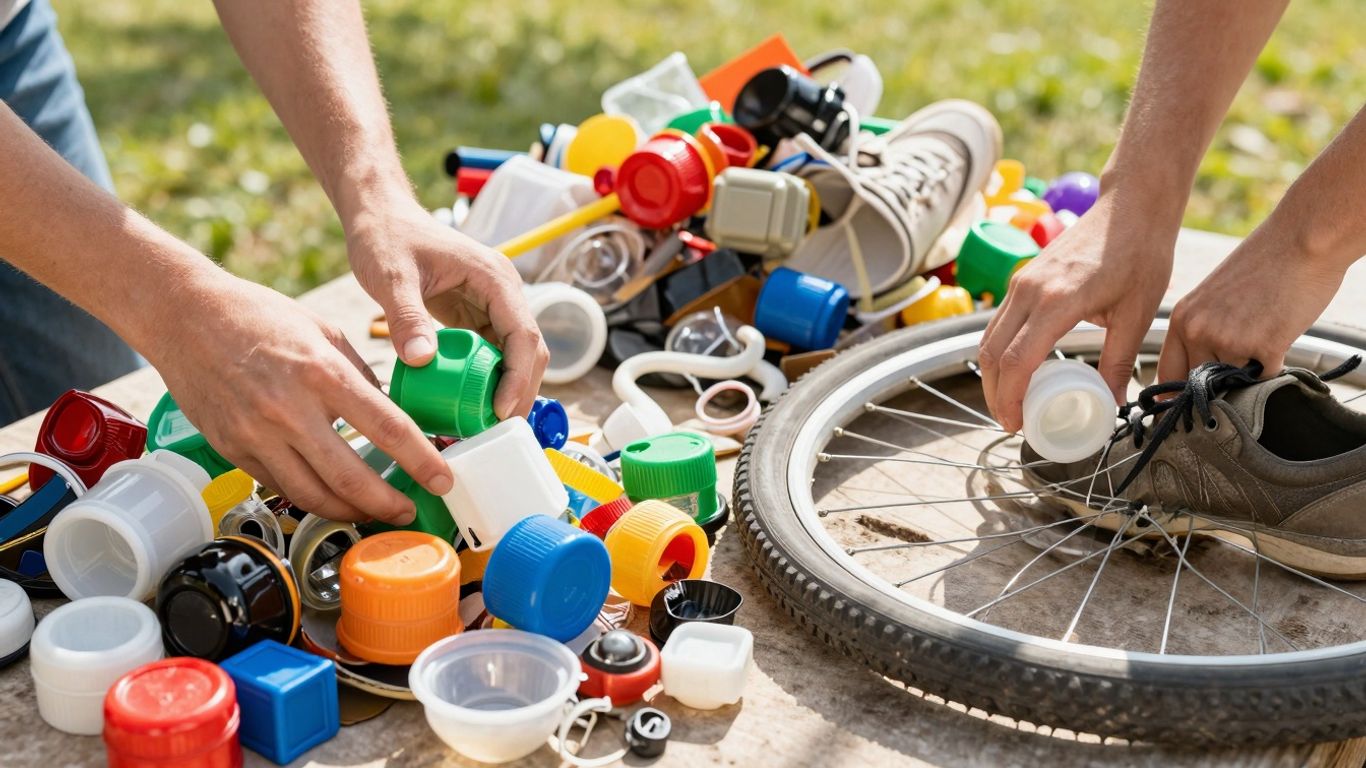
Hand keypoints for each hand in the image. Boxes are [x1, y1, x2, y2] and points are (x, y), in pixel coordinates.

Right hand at [142, 275, 452, 523]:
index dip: (420, 460)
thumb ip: (359, 375)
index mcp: (321, 373)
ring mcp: (256, 433)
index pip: (386, 428)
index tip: (441, 479)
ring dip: (349, 512)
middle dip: (387, 503)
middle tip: (408, 511)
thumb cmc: (258, 316)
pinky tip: (331, 498)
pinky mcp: (233, 449)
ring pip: (312, 495)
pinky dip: (310, 498)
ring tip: (372, 512)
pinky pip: (280, 486)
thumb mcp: (325, 331)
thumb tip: (387, 413)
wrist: (184, 316)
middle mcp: (288, 409)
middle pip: (349, 477)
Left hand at [345, 200, 548, 419]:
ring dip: (506, 391)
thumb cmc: (387, 235)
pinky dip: (486, 382)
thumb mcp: (391, 275)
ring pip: (517, 357)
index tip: (499, 410)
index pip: (524, 335)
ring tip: (483, 426)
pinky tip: (468, 405)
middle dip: (519, 393)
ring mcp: (492, 306)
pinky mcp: (477, 317)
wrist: (381, 215)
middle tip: (495, 430)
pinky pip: (492, 355)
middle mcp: (503, 293)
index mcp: (495, 279)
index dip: (519, 377)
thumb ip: (406, 316)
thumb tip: (421, 360)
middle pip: (531, 352)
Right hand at [980, 193, 1176, 431]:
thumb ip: (1119, 360)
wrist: (1131, 206)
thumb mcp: (1138, 313)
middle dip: (994, 393)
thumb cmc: (1140, 254)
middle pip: (992, 353)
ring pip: (988, 338)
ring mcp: (1022, 282)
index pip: (1017, 360)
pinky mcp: (1023, 279)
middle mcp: (1030, 291)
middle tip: (1009, 421)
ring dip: (992, 374)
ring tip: (1009, 402)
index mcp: (1058, 301)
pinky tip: (1014, 369)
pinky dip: (998, 351)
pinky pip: (998, 322)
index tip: (1016, 423)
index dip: (1010, 398)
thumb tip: (1115, 402)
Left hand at [1159, 225, 1345, 380]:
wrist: (1302, 239)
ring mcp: (1230, 340)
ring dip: (1249, 369)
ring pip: (1235, 382)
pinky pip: (1266, 376)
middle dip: (1218, 384)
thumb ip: (1202, 331)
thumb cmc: (1264, 265)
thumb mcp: (1213, 297)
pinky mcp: (1264, 346)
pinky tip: (1281, 330)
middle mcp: (1198, 331)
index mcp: (1181, 319)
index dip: (1174, 397)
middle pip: (1200, 385)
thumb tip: (1199, 374)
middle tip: (1239, 360)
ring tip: (1263, 331)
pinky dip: (1275, 363)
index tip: (1181, 410)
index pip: (1166, 374)